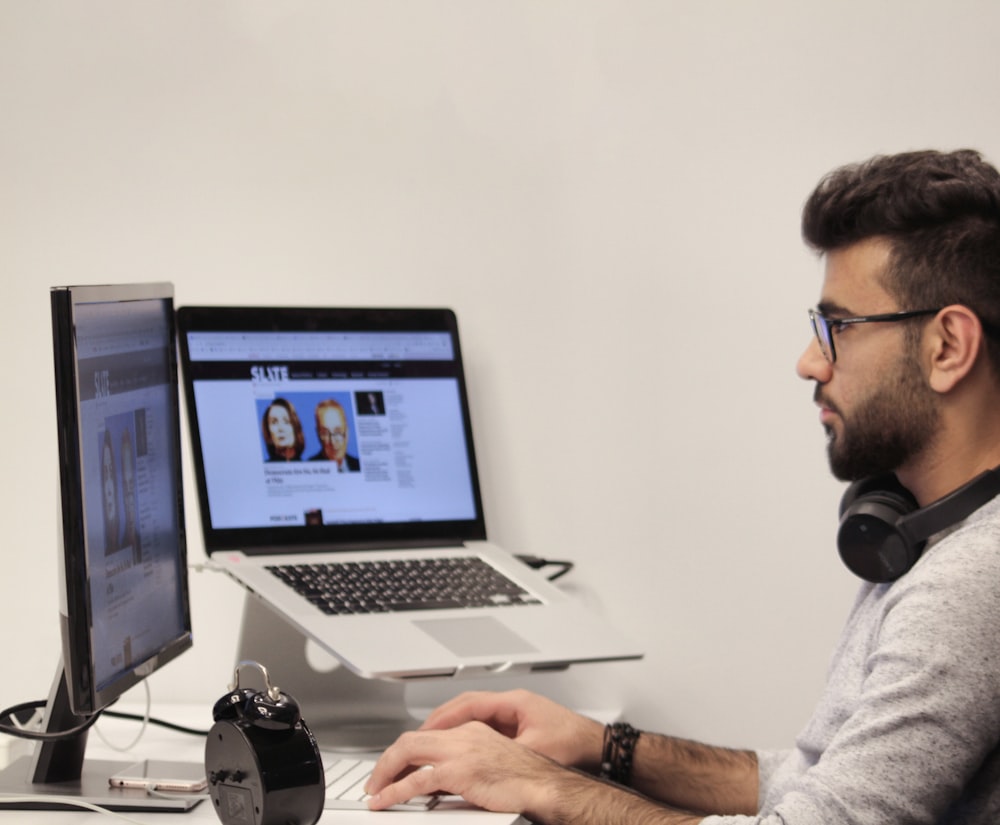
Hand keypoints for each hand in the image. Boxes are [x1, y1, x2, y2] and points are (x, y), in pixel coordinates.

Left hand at [364, 720, 568, 814]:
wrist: (545, 785)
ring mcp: (460, 751)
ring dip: (385, 772)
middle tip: (376, 779)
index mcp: (471, 731)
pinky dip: (395, 790)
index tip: (394, 768)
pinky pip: (417, 780)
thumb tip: (439, 784)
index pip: (428, 735)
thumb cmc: (526, 780)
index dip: (405, 752)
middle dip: (388, 759)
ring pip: (408, 752)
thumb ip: (464, 769)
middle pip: (411, 739)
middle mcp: (463, 735)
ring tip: (374, 790)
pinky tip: (385, 800)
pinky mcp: (459, 771)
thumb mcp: (490, 767)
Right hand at [417, 689, 604, 769]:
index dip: (443, 717)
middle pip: (466, 705)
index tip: (424, 729)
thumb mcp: (535, 751)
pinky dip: (466, 734)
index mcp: (513, 703)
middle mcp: (512, 703)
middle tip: (420, 735)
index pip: (468, 704)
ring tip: (432, 741)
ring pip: (473, 715)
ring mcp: (514, 713)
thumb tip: (478, 763)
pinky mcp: (518, 725)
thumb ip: (504, 754)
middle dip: (441, 720)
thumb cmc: (573, 743)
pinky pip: (484, 725)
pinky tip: (458, 748)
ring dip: (452, 726)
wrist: (596, 746)